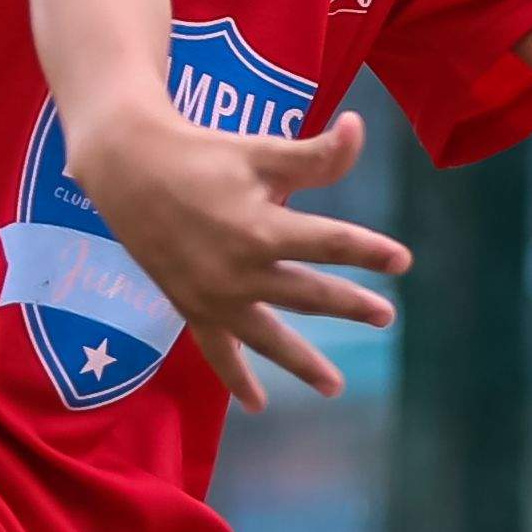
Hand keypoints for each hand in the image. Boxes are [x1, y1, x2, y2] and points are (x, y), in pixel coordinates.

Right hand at [69, 103, 412, 406]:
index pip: (329, 243)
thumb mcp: (261, 151)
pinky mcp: (191, 308)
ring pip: (268, 337)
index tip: (402, 262)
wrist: (130, 170)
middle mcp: (239, 271)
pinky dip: (236, 379)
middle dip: (350, 306)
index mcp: (261, 229)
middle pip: (308, 294)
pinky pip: (217, 353)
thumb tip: (361, 128)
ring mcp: (214, 297)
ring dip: (303, 363)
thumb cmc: (202, 154)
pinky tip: (258, 404)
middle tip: (386, 316)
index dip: (369, 251)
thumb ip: (315, 155)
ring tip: (334, 385)